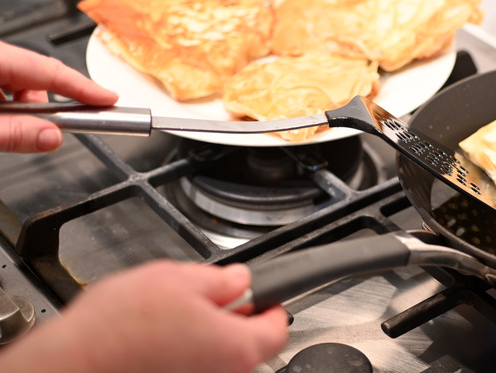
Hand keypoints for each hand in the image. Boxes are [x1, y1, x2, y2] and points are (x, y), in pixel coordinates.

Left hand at [0, 40, 117, 152]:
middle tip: (51, 129)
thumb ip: (15, 133)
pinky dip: (10, 103)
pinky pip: (4, 83)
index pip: (50, 70)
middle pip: (36, 75)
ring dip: (24, 107)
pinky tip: (2, 120)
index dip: (85, 87)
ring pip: (19, 81)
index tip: (109, 99)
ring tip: (9, 128)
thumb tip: (52, 137)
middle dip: (46, 106)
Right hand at [0, 260, 288, 372]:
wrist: (70, 365)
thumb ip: (221, 280)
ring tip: (169, 318)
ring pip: (214, 357)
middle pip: (244, 345)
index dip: (271, 307)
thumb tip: (240, 281)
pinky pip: (190, 368)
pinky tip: (154, 340)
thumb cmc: (119, 327)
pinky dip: (180, 355)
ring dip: (202, 337)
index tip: (263, 298)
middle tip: (205, 300)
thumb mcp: (179, 279)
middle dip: (230, 319)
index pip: (277, 329)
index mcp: (236, 346)